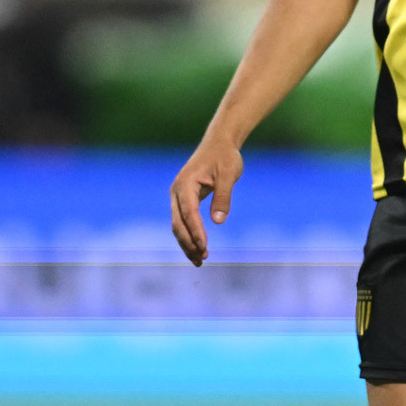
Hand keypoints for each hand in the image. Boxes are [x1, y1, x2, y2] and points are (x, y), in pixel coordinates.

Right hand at [170, 140, 243, 267]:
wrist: (219, 143)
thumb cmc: (225, 156)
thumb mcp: (228, 174)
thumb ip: (223, 196)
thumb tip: (218, 221)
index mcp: (185, 183)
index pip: (189, 212)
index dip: (196, 231)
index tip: (204, 247)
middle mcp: (177, 191)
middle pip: (178, 223)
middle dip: (188, 243)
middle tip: (202, 260)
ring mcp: (178, 196)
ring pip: (178, 225)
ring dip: (187, 243)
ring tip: (200, 261)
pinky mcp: (183, 200)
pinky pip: (183, 222)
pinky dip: (189, 236)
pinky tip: (198, 249)